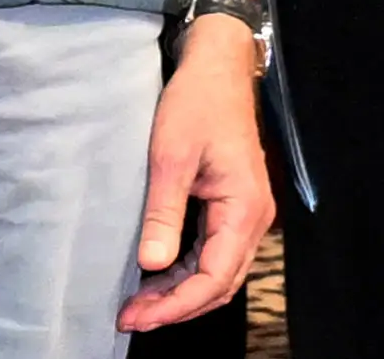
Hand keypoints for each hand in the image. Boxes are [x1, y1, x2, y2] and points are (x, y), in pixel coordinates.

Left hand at [120, 16, 271, 330]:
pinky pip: (214, 253)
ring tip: (138, 303)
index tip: (135, 315)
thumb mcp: (171, 156)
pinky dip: (186, 272)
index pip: (213, 278)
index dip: (174, 305)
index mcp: (243, 208)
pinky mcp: (233, 206)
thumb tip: (152, 264)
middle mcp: (253, 217)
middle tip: (130, 316)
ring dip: (180, 293)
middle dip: (175, 307)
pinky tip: (156, 275)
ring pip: (217, 273)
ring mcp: (246, 213)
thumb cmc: (197, 103)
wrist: (217, 67)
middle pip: (219, 284)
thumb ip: (164, 213)